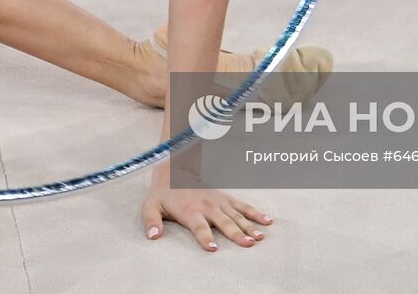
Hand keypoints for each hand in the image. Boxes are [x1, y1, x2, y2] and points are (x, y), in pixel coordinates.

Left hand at [142, 177, 273, 251]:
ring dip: (249, 226)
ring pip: (237, 215)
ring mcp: (219, 202)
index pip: (199, 227)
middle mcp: (208, 206)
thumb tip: (153, 236)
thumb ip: (151, 221)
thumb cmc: (163, 194)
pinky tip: (267, 222)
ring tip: (259, 237)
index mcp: (190, 211)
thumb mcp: (151, 206)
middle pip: (224, 223)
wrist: (175, 170)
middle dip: (236, 233)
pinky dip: (255, 213)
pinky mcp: (226, 198)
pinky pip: (243, 206)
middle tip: (248, 243)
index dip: (206, 237)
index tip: (214, 248)